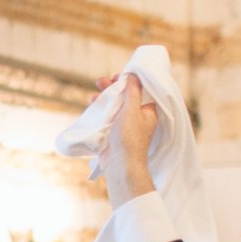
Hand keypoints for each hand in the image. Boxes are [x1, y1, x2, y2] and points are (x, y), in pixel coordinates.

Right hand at [99, 74, 156, 207]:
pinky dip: (101, 110)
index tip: (117, 76)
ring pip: (115, 106)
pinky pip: (109, 116)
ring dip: (104, 99)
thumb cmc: (130, 138)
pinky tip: (92, 106)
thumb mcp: (132, 110)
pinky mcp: (115, 132)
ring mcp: (126, 125)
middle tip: (100, 82)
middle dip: (112, 88)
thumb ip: (133, 92)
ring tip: (93, 96)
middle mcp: (138, 117)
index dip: (129, 81)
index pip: (140, 90)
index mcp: (148, 111)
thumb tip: (135, 75)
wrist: (121, 165)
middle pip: (126, 96)